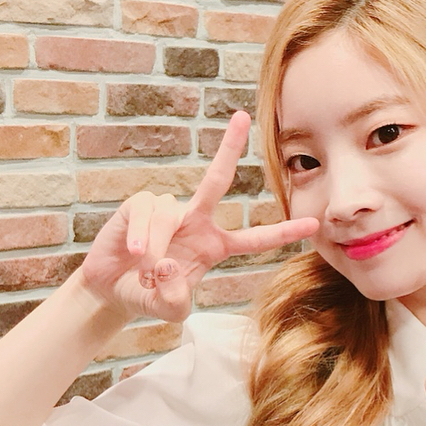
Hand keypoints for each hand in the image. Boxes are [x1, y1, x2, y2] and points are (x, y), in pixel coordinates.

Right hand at [79, 111, 319, 321]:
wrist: (112, 289)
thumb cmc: (148, 294)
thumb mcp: (170, 308)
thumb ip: (175, 300)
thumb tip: (167, 265)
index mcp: (215, 245)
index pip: (254, 239)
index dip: (282, 232)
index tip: (313, 223)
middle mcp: (196, 220)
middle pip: (216, 180)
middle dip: (229, 148)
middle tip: (243, 117)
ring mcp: (168, 210)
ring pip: (168, 219)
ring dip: (154, 252)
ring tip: (145, 273)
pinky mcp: (140, 205)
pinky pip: (146, 215)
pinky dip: (140, 238)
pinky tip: (132, 252)